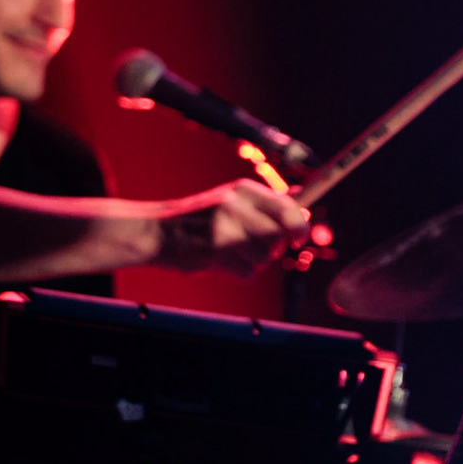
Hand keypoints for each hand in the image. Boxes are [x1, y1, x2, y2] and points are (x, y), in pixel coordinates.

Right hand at [158, 179, 311, 276]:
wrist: (158, 231)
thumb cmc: (203, 219)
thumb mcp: (234, 200)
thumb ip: (267, 202)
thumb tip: (304, 194)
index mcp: (244, 190)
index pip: (287, 206)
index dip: (300, 226)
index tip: (299, 239)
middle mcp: (236, 204)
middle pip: (277, 236)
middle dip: (273, 249)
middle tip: (258, 250)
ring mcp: (225, 227)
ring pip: (264, 257)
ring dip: (254, 263)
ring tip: (233, 254)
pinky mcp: (214, 250)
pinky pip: (246, 272)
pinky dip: (238, 273)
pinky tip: (221, 262)